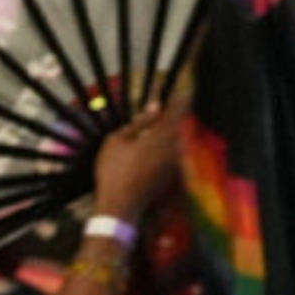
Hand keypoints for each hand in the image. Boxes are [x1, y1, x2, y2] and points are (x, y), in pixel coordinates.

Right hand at [88, 104, 185, 219]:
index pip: (179, 108)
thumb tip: (155, 105)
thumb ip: (139, 122)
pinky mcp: (173, 173)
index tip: (179, 88)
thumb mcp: (117, 141)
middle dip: (172, 114)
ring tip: (150, 131)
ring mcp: (176, 161)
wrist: (120, 207)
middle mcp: (175, 146)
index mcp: (162, 134)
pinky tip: (148, 151)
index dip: (180, 95)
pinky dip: (164, 147)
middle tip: (160, 108)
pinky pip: (172, 152)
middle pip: (180, 123)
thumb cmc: (114, 171)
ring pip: (177, 138)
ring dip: (167, 131)